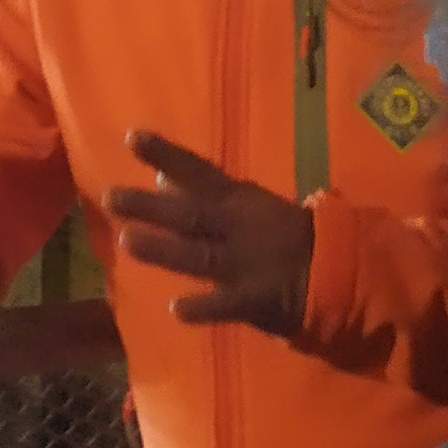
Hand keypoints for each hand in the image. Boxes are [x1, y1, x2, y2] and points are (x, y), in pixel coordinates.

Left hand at [101, 129, 313, 332]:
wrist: (337, 270)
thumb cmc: (286, 233)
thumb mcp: (248, 203)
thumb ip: (206, 193)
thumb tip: (161, 178)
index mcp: (238, 200)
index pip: (197, 171)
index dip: (165, 153)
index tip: (131, 137)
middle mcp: (237, 227)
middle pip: (190, 214)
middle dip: (150, 207)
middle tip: (110, 197)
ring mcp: (246, 263)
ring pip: (200, 254)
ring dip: (165, 249)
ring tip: (128, 242)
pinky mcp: (255, 298)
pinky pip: (226, 304)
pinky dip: (203, 307)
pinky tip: (176, 310)